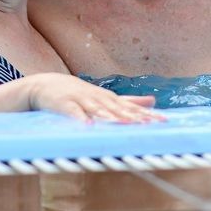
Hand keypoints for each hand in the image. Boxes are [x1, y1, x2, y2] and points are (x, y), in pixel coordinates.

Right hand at [26, 74, 164, 122]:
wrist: (47, 84)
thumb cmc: (80, 94)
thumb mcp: (106, 96)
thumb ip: (129, 101)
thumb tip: (153, 101)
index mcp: (109, 98)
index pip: (131, 107)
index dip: (146, 114)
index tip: (163, 121)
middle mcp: (98, 97)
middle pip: (118, 107)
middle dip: (134, 115)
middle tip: (149, 124)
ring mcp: (81, 100)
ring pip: (98, 109)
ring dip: (111, 116)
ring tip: (125, 123)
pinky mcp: (64, 104)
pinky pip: (74, 112)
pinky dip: (81, 118)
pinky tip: (88, 126)